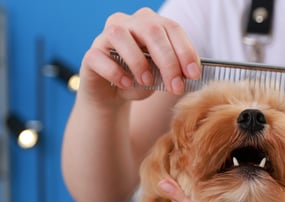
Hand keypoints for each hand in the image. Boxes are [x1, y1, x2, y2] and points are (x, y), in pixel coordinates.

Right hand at [79, 7, 201, 106]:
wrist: (112, 96)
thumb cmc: (141, 81)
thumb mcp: (162, 77)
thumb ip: (173, 71)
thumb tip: (188, 75)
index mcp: (151, 23)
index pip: (171, 28)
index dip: (185, 50)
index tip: (193, 74)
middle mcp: (128, 23)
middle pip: (151, 30)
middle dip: (167, 60)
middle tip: (175, 86)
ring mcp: (106, 36)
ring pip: (121, 35)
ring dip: (138, 62)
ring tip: (147, 83)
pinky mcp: (91, 54)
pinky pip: (100, 57)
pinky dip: (115, 72)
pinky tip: (125, 84)